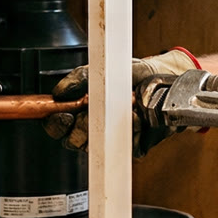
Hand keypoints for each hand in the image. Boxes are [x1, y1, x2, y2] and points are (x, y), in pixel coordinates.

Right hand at [44, 48, 198, 152]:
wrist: (160, 77)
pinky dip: (132, 128)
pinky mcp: (135, 146)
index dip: (57, 124)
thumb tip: (59, 92)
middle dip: (83, 124)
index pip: (58, 128)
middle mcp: (94, 131)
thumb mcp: (100, 70)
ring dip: (108, 124)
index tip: (64, 114)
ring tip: (121, 106)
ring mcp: (114, 141)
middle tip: (93, 108)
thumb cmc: (128, 75)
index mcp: (78, 114)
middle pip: (74, 141)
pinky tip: (137, 115)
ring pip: (100, 146)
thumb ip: (78, 79)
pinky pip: (127, 147)